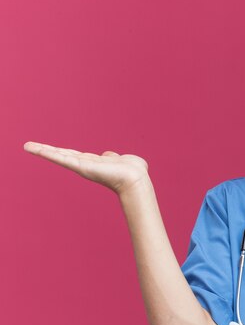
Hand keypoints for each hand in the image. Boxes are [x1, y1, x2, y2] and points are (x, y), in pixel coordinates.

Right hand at [24, 141, 149, 195]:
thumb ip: (113, 157)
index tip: (52, 149)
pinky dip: (47, 153)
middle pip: (63, 155)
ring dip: (42, 150)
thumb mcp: (122, 160)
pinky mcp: (80, 166)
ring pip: (59, 156)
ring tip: (27, 146)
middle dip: (47, 150)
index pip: (75, 155)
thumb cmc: (134, 171)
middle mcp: (86, 165)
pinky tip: (35, 149)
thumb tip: (109, 155)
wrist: (135, 178)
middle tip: (30, 146)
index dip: (63, 152)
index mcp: (95, 162)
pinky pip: (60, 158)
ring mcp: (81, 166)